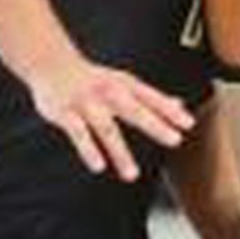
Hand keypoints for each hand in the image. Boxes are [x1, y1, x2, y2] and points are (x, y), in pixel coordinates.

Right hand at [27, 59, 194, 181]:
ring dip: (120, 152)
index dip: (170, 110)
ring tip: (132, 176)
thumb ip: (151, 97)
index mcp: (124, 85)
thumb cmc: (94, 78)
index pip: (151, 97)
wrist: (51, 62)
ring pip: (106, 128)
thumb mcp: (124, 83)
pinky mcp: (66, 112)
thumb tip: (180, 105)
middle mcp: (108, 92)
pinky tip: (99, 167)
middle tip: (175, 141)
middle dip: (156, 125)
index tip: (188, 124)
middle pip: (135, 111)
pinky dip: (88, 150)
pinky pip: (78, 133)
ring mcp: (86, 102)